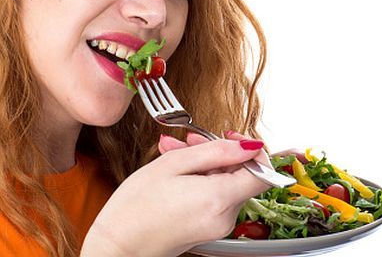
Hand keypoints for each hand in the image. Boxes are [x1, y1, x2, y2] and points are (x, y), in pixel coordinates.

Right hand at [81, 136, 270, 256]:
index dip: (252, 149)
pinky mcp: (211, 228)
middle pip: (242, 174)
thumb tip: (250, 145)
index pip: (264, 172)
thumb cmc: (135, 208)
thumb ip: (217, 151)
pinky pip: (216, 196)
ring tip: (175, 153)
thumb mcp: (173, 164)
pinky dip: (202, 179)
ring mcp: (220, 225)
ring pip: (227, 182)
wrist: (116, 247)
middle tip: (190, 140)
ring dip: (206, 164)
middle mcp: (226, 216)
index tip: (231, 137)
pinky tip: (177, 173)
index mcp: (219, 199)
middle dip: (220, 152)